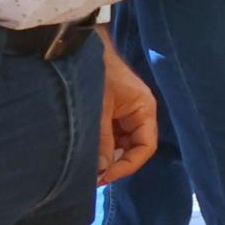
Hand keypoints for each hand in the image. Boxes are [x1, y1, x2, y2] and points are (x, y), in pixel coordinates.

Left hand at [96, 45, 158, 184]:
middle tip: (92, 176)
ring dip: (105, 153)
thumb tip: (102, 171)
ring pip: (119, 141)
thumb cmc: (95, 74)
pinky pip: (109, 132)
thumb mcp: (99, 111)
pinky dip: (99, 143)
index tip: (105, 177)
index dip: (128, 165)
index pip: (145, 146)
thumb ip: (102, 141)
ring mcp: (123, 110)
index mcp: (144, 109)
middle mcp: (138, 111)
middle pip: (133, 146)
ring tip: (86, 166)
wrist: (78, 47)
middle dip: (115, 161)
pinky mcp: (110, 108)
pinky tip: (85, 150)